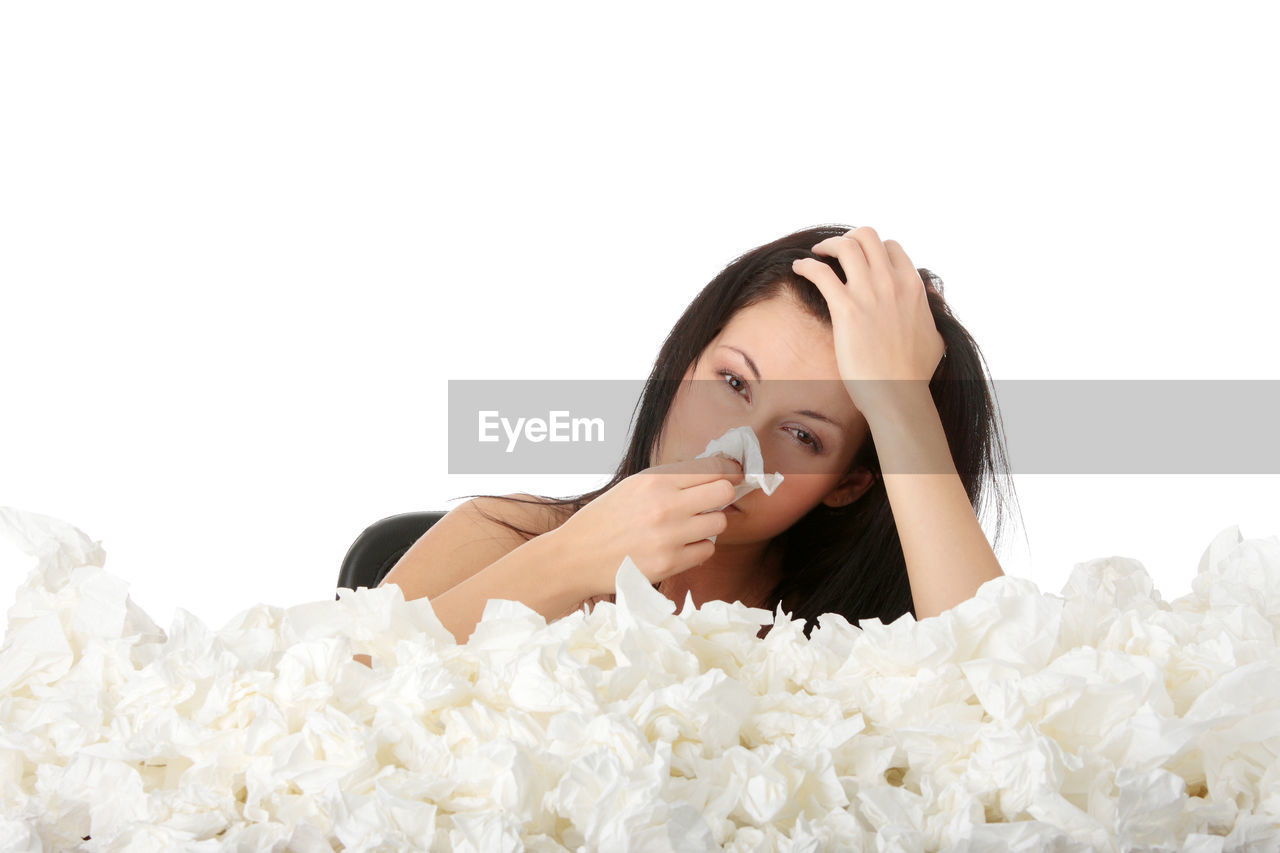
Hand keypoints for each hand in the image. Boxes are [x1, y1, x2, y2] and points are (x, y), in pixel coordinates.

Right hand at [548, 455, 743, 596]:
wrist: (576, 557)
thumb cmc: (605, 519)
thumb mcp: (633, 486)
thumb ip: (672, 479)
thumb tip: (715, 474)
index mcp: (655, 480)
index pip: (713, 467)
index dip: (728, 470)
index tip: (731, 474)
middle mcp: (665, 506)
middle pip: (724, 491)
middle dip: (724, 495)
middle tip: (713, 500)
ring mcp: (669, 537)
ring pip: (720, 523)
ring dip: (709, 523)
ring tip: (689, 525)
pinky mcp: (670, 564)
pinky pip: (707, 550)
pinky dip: (698, 547)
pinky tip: (679, 545)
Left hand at [792, 226, 945, 419]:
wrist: (898, 393)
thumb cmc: (914, 373)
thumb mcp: (936, 336)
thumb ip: (931, 314)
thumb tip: (930, 306)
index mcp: (913, 286)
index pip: (892, 248)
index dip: (873, 250)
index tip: (860, 260)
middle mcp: (892, 282)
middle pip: (867, 236)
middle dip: (849, 238)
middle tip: (835, 251)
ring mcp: (869, 293)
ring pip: (846, 245)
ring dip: (827, 245)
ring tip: (816, 254)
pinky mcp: (846, 308)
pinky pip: (821, 272)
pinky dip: (807, 266)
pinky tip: (799, 269)